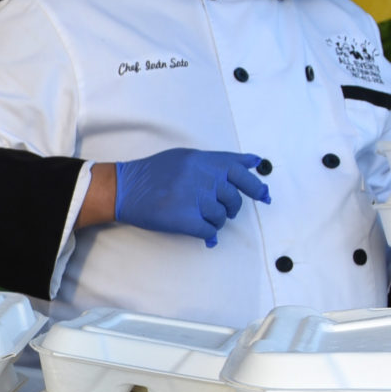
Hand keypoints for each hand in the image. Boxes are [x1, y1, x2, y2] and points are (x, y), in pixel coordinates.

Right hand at [110, 148, 269, 245]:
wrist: (125, 188)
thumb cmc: (154, 172)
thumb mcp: (186, 157)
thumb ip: (218, 160)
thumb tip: (252, 162)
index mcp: (205, 161)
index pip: (242, 173)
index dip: (257, 186)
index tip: (265, 196)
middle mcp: (203, 178)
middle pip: (234, 198)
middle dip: (232, 208)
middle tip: (224, 211)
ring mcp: (194, 199)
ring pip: (222, 217)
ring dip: (216, 221)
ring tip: (203, 218)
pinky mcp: (184, 219)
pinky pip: (209, 231)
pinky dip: (208, 234)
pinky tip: (203, 233)